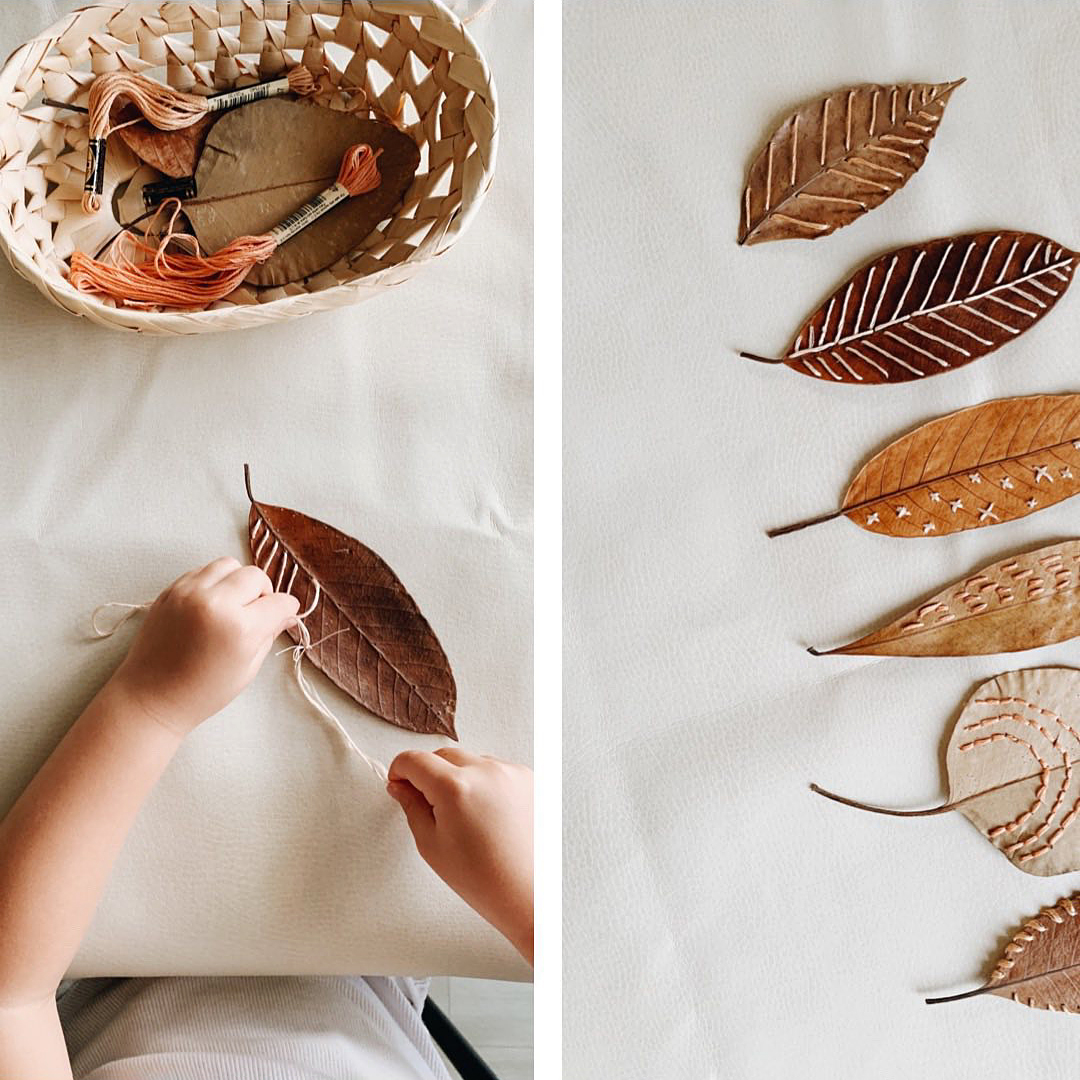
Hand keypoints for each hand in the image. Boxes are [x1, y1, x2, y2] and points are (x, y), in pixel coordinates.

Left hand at [108, 556, 298, 735]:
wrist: (151, 697)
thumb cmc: (202, 692)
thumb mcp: (247, 669)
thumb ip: (269, 634)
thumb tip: (285, 613)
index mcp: (240, 628)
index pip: (278, 602)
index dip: (286, 608)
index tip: (283, 613)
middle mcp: (215, 603)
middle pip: (255, 576)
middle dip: (262, 592)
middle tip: (255, 612)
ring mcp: (189, 593)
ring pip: (228, 565)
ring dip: (237, 581)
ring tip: (231, 605)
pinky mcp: (171, 591)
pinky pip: (202, 571)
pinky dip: (213, 583)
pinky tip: (210, 606)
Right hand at [387, 750, 532, 963]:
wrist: (529, 893)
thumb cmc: (483, 878)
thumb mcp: (431, 845)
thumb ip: (412, 807)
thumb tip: (401, 787)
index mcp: (455, 788)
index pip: (415, 760)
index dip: (400, 770)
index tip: (399, 781)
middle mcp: (485, 771)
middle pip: (443, 755)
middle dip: (429, 773)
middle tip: (428, 803)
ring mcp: (510, 772)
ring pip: (471, 761)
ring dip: (459, 777)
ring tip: (466, 818)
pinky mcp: (528, 778)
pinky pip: (496, 770)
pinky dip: (486, 784)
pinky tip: (488, 816)